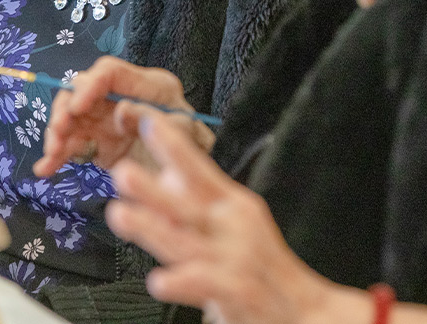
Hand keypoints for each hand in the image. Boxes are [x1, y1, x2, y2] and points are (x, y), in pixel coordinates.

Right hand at [33, 56, 212, 176]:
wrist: (194, 179)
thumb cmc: (192, 146)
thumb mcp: (181, 132)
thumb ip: (151, 119)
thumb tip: (120, 110)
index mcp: (147, 85)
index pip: (110, 72)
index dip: (89, 86)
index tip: (76, 107)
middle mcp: (121, 96)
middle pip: (82, 90)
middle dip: (65, 109)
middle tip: (58, 132)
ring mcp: (107, 119)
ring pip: (72, 117)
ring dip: (57, 134)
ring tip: (51, 156)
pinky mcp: (98, 142)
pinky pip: (72, 144)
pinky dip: (58, 155)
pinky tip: (46, 169)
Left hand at [106, 115, 343, 323]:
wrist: (306, 311)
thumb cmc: (264, 265)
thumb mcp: (236, 223)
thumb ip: (200, 201)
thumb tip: (164, 176)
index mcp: (233, 204)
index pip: (199, 168)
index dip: (173, 145)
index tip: (148, 122)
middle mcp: (233, 226)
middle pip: (186, 203)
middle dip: (152, 188)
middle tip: (122, 172)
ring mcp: (234, 258)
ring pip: (184, 241)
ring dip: (151, 227)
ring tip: (120, 215)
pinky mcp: (238, 291)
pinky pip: (203, 284)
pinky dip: (180, 282)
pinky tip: (158, 280)